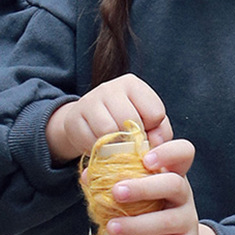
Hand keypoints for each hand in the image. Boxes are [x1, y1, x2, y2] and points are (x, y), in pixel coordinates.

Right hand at [46, 73, 171, 162]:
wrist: (88, 123)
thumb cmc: (126, 123)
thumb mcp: (149, 122)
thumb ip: (160, 131)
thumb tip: (157, 142)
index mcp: (133, 85)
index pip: (154, 112)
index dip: (153, 129)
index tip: (145, 131)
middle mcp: (110, 87)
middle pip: (130, 120)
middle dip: (133, 139)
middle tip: (130, 144)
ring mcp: (89, 100)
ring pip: (109, 130)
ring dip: (115, 145)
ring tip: (115, 145)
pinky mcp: (74, 118)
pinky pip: (91, 141)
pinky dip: (99, 150)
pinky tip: (100, 146)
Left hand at [106, 138, 220, 234]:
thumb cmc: (148, 216)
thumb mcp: (134, 197)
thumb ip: (115, 183)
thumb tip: (88, 176)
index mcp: (172, 175)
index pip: (184, 152)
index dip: (168, 152)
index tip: (145, 159)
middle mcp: (184, 195)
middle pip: (175, 183)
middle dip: (143, 187)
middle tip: (116, 192)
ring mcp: (188, 221)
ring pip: (168, 220)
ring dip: (136, 223)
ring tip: (111, 227)